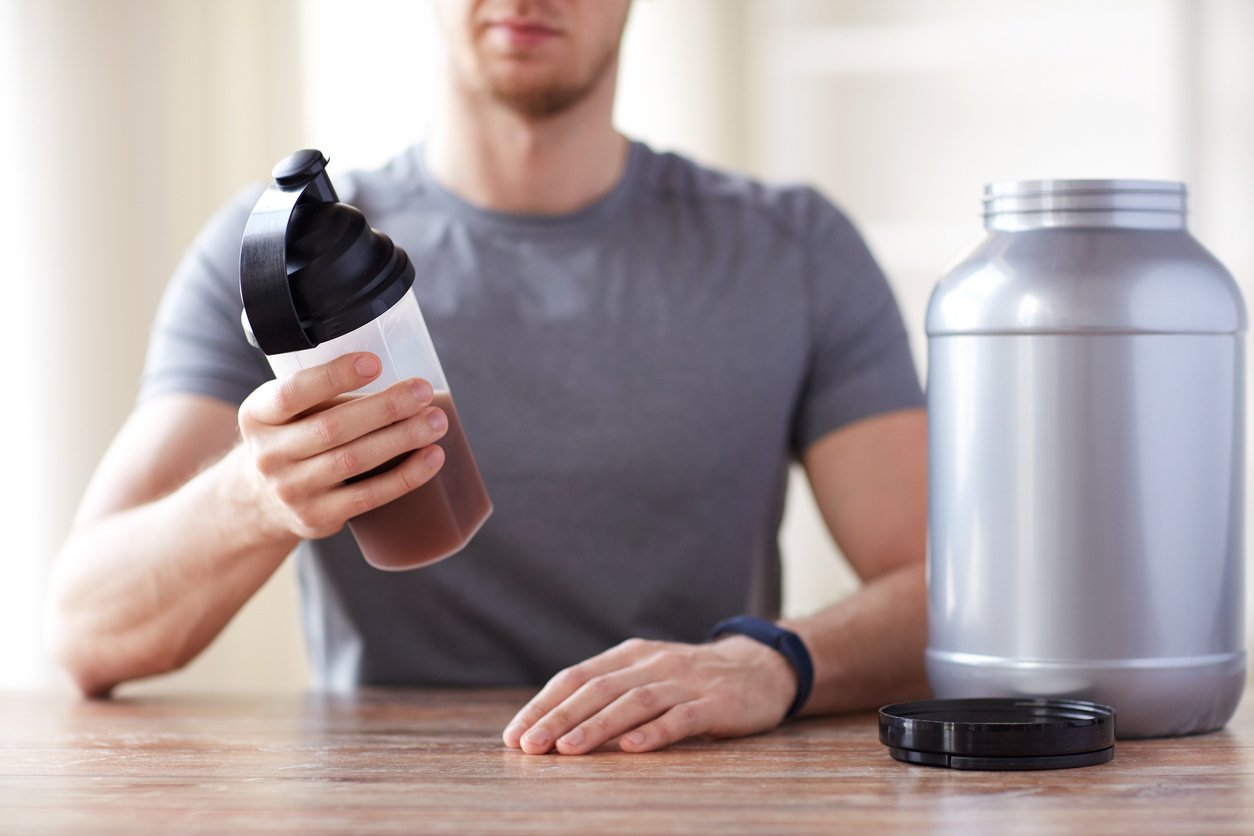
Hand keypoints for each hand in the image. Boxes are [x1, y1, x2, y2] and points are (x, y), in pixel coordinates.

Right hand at [237, 352, 447, 540]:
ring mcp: (291, 490)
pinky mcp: (317, 517)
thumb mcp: (286, 411)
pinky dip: (406, 476)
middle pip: (332, 427)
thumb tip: (399, 374)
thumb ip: (323, 392)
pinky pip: (368, 496)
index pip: (293, 392)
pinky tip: (432, 458)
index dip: (334, 376)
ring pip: (354, 461)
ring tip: (437, 421)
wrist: (262, 502)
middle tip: (423, 391)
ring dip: (402, 439)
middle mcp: (268, 454)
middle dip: (385, 407)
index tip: (375, 362)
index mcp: (258, 414)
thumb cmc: (292, 438)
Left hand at [502, 636, 797, 754]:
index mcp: (630, 656)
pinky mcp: (716, 703)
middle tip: (529, 746)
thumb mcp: (647, 675)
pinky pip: (681, 718)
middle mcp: (653, 663)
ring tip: (567, 750)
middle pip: (598, 688)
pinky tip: (631, 749)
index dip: (543, 705)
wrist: (760, 668)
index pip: (577, 677)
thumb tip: (551, 725)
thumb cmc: (691, 681)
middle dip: (559, 717)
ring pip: (634, 701)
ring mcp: (686, 682)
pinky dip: (655, 732)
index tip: (514, 734)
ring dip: (597, 726)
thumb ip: (609, 692)